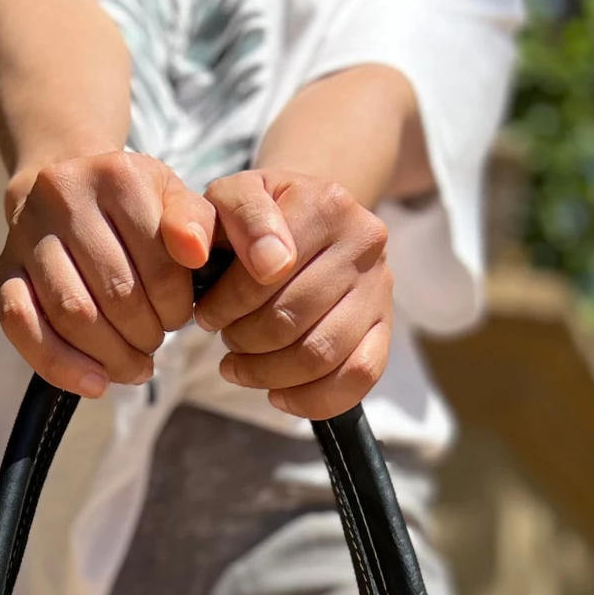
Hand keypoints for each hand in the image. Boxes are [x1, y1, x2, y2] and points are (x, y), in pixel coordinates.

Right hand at [0, 152, 215, 396]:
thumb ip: (195, 222)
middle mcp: (64, 196)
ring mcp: (26, 235)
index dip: (175, 308)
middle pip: (115, 294)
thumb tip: (195, 252)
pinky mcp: (2, 271)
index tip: (177, 317)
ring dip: (110, 356)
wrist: (65, 185)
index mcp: (116, 176)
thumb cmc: (131, 204)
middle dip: (144, 336)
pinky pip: (22, 326)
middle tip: (153, 344)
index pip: (158, 265)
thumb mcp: (172, 199)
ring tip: (132, 366)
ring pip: (72, 314)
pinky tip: (94, 383)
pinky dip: (60, 365)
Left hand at [193, 169, 391, 419]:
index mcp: (326, 204)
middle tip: (226, 339)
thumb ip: (233, 213)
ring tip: (240, 367)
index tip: (208, 314)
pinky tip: (278, 395)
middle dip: (244, 340)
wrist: (312, 216)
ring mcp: (380, 288)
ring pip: (320, 355)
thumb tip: (267, 265)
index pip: (267, 274)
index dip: (226, 305)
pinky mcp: (385, 328)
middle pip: (291, 320)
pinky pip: (358, 379)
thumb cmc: (262, 215)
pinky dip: (312, 399)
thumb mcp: (235, 195)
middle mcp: (364, 242)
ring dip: (268, 373)